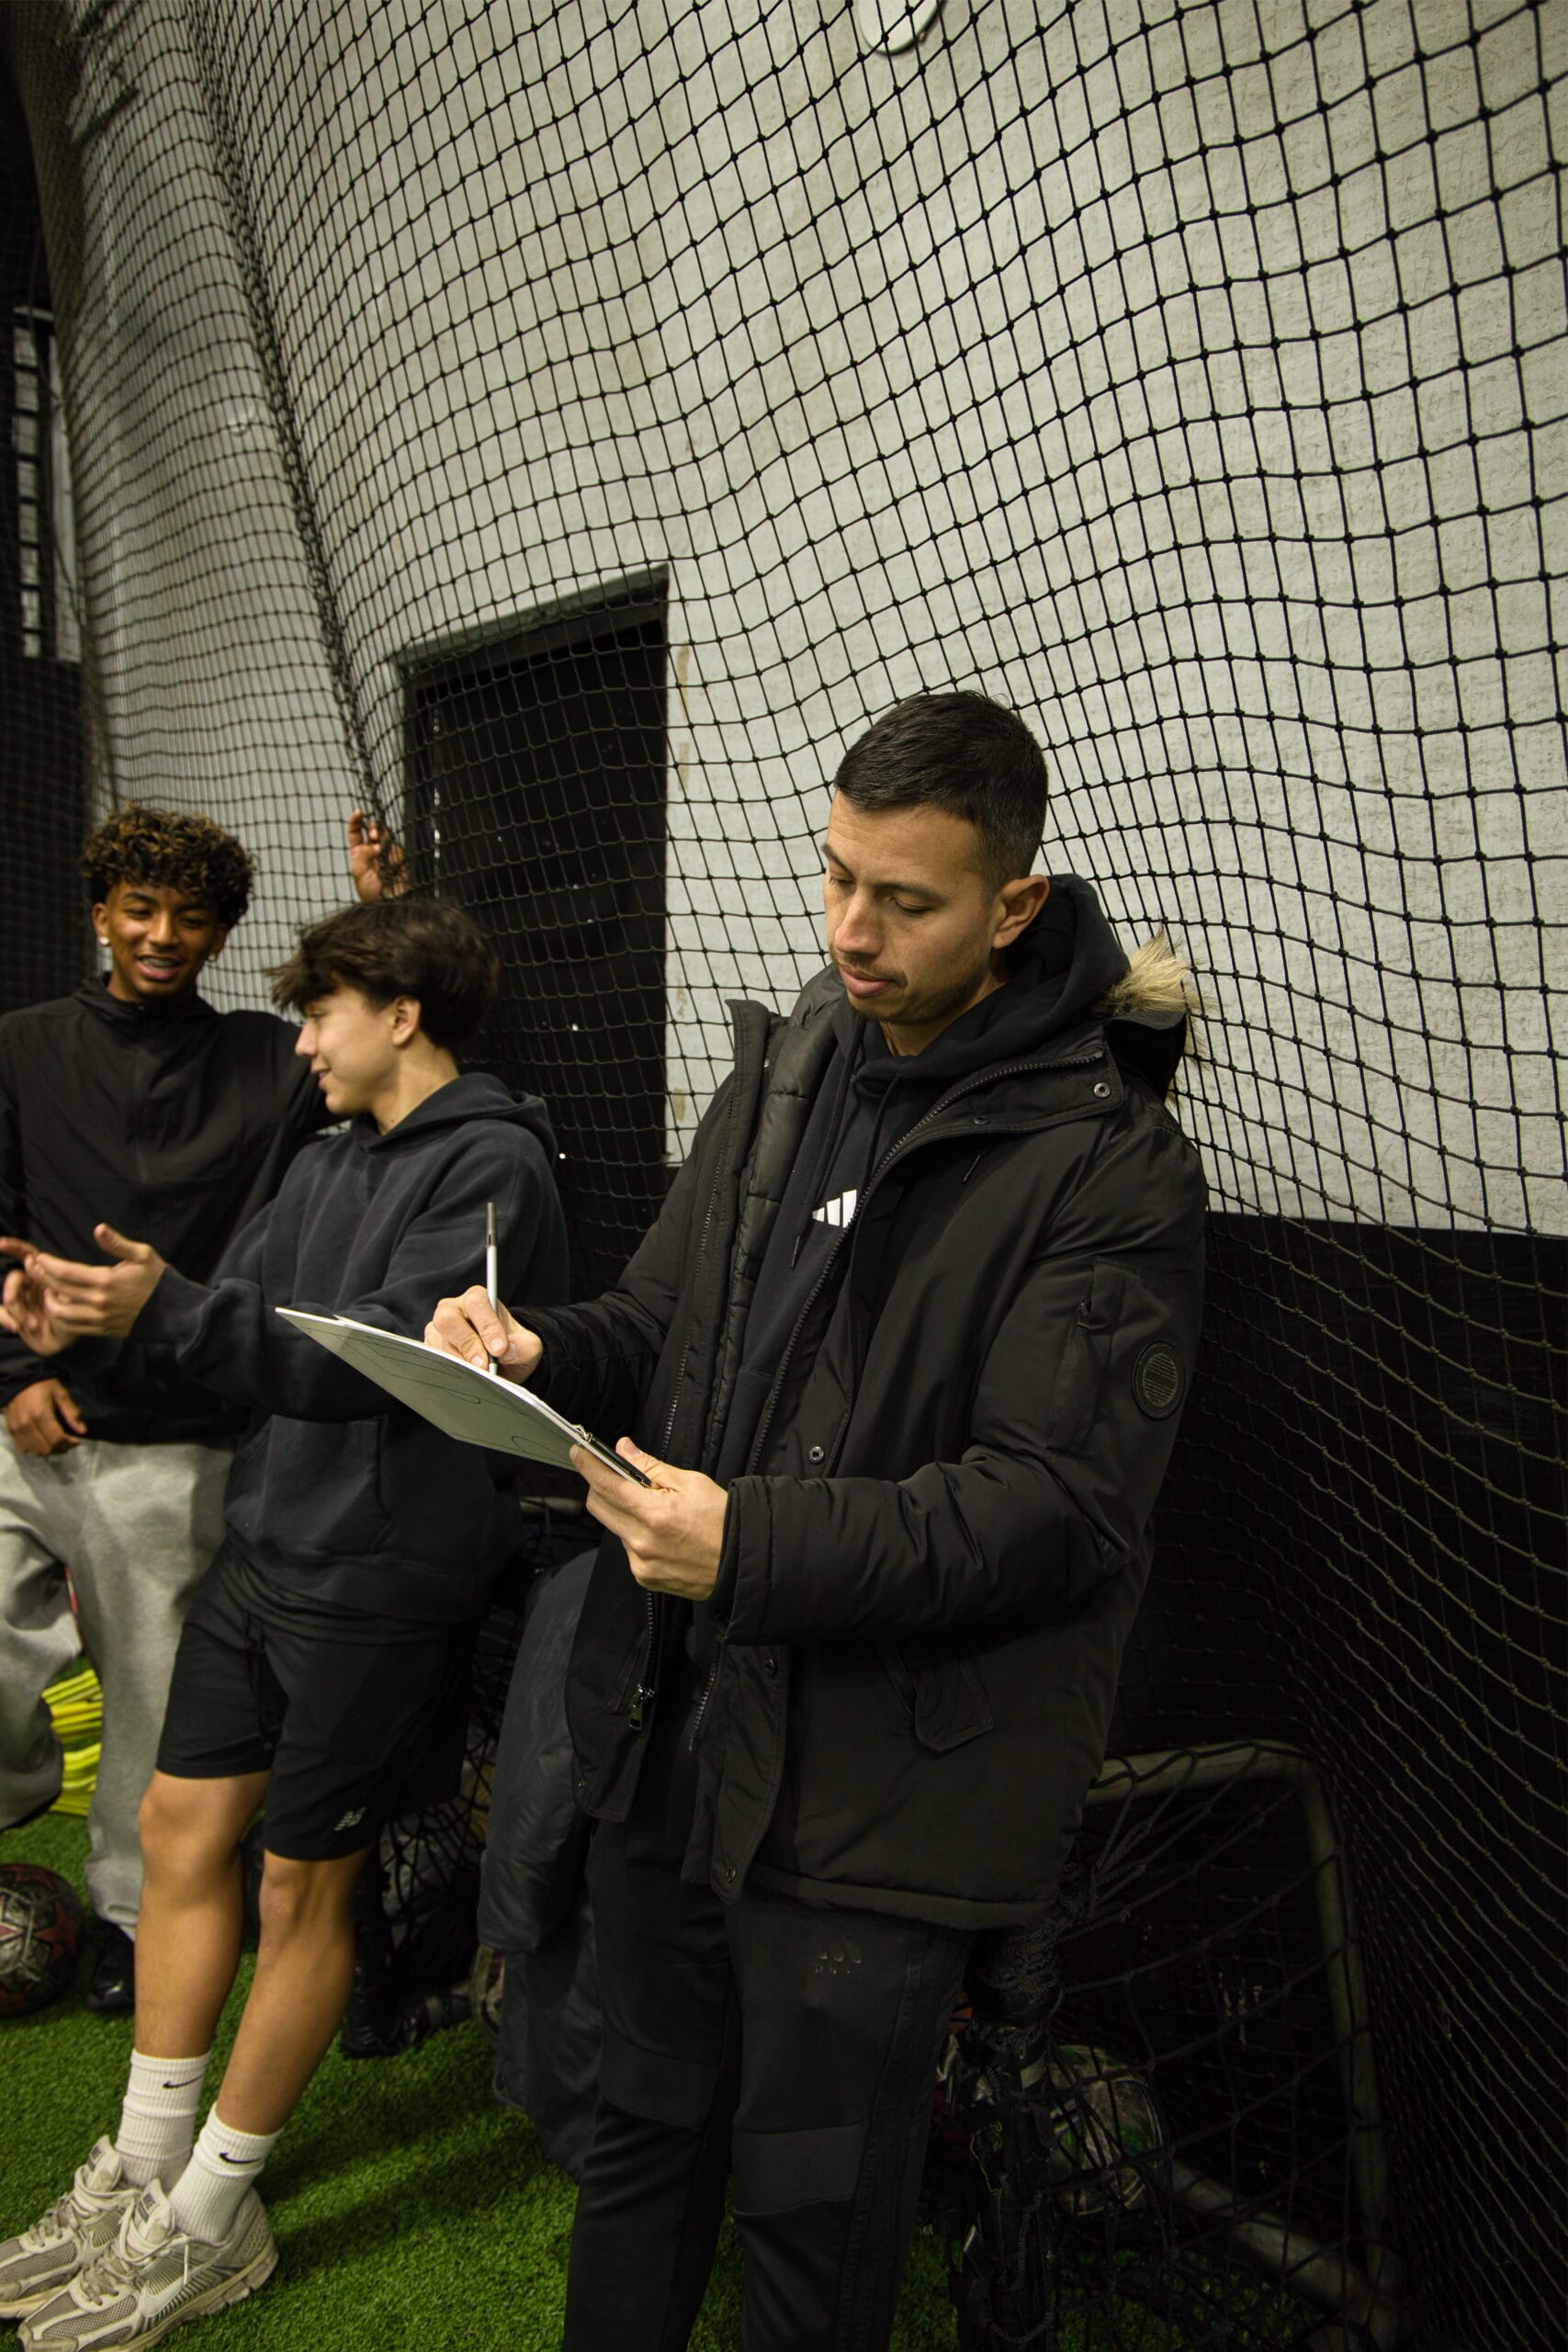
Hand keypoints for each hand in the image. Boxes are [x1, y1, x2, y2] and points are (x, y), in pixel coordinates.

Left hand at [0, 1224, 165, 1338]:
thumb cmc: (158, 1280)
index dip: (48, 1264)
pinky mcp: (101, 1329)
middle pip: (58, 1290)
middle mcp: (99, 1301)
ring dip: (49, 1300)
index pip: (66, 1272)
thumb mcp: (142, 1255)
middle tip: (34, 1268)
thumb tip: (98, 1229)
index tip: (38, 1257)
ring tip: (47, 1289)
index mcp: (106, 1281)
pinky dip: (60, 1317)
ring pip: (60, 1312)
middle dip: (41, 1277)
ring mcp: (99, 1318)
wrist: (174, 1312)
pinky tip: (60, 1306)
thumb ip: (117, 1243)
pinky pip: (72, 1326)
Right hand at [4, 1379, 87, 1456]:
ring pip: (36, 1451)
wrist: (19, 1381)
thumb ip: (72, 1412)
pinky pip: (24, 1448)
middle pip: (47, 1449)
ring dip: (49, 1451)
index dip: (69, 1444)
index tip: (77, 1441)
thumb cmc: (42, 1385)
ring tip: (57, 1443)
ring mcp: (17, 1429)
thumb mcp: (61, 1393)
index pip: (57, 1439)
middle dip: (61, 1448)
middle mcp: (27, 1425)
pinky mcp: (11, 1431)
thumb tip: (82, 1431)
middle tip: (68, 1442)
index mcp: (41, 1414)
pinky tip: (43, 1441)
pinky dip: (36, 1449)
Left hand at [347, 809, 406, 900]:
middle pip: (372, 831)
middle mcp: (372, 852)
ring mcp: (386, 855)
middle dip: (372, 828)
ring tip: (379, 846)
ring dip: (382, 837)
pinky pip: (396, 849)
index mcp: (358, 853)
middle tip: (373, 832)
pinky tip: (389, 861)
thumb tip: (373, 844)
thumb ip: (363, 856)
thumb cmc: (370, 893)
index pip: (356, 832)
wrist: (388, 905)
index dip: (356, 821)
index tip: (359, 812)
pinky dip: (392, 851)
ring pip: (385, 837)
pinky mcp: (399, 859)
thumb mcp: (359, 874)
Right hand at [425, 1288, 542, 1378]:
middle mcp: (453, 1310)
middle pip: (447, 1318)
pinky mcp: (430, 1350)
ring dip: (461, 1362)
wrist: (502, 1368)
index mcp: (478, 1300)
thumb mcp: (528, 1348)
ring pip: (439, 1343)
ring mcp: (438, 1331)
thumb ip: (524, 1346)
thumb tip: (508, 1349)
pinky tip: (467, 1377)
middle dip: (468, 1344)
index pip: (476, 1303)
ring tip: (480, 1374)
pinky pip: (434, 1360)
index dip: (487, 1326)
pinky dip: (451, 1372)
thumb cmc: (512, 1350)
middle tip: (484, 1365)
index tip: (499, 1349)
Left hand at [571, 1438, 727, 1600]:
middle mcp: (641, 1542)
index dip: (587, 1465)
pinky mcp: (644, 1576)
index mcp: (653, 1514)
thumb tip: (624, 1450)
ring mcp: (640, 1563)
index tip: (578, 1453)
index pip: (605, 1485)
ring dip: (623, 1512)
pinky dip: (635, 1535)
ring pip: (614, 1527)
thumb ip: (651, 1467)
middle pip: (598, 1506)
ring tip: (654, 1510)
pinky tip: (660, 1533)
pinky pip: (627, 1548)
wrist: (742, 1563)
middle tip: (616, 1475)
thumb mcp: (691, 1483)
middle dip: (601, 1486)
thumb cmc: (722, 1520)